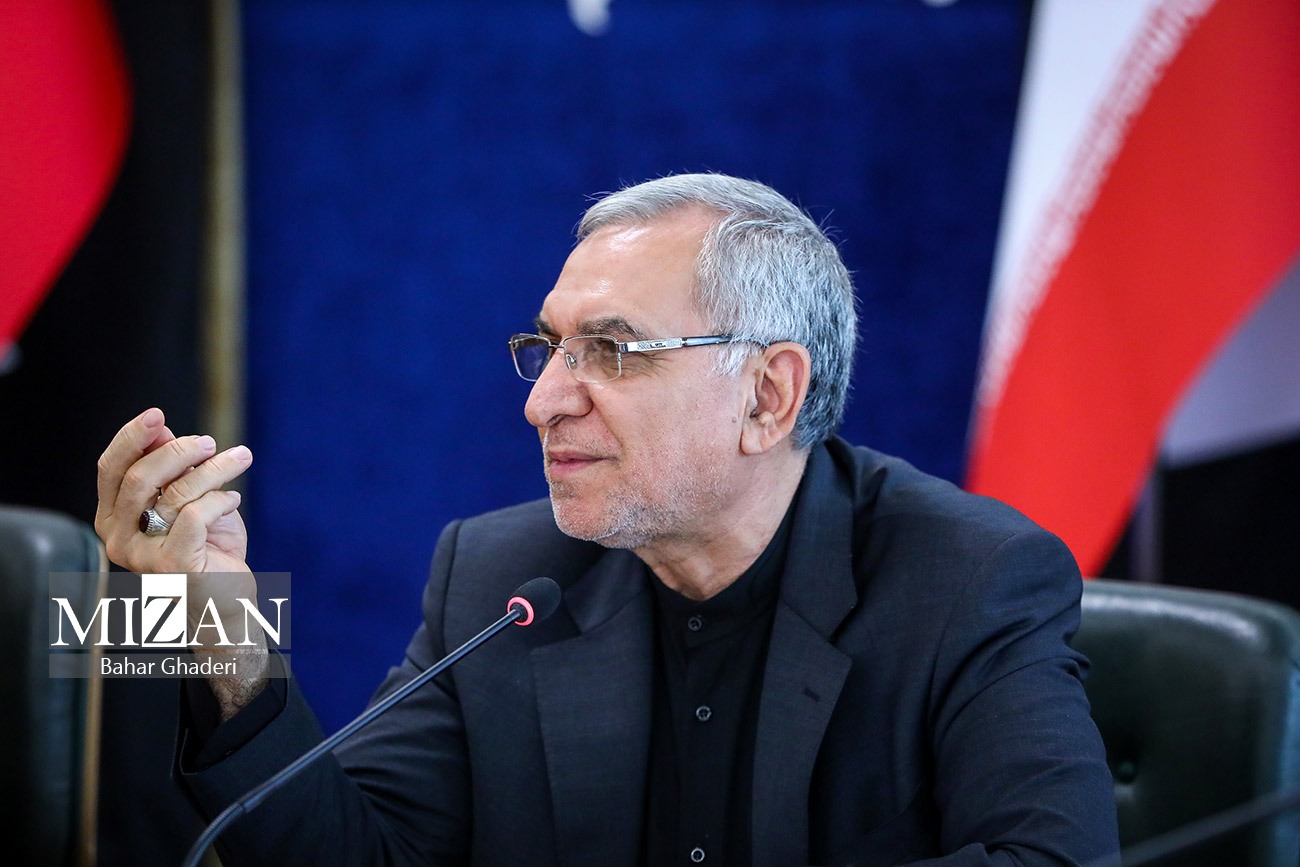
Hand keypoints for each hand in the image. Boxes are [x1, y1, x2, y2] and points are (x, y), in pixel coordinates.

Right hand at [95, 407, 252, 576]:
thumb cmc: (206, 546)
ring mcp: (142, 555)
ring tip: (240, 457)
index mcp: (112, 518)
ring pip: (175, 494)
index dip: (131, 438)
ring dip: (214, 468)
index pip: (111, 469)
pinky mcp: (172, 565)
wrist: (226, 598)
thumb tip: (160, 429)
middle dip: (177, 451)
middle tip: (208, 442)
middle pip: (139, 478)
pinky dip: (220, 500)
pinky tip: (234, 500)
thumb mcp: (187, 500)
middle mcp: (117, 538)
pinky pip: (196, 515)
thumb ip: (171, 470)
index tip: (157, 414)